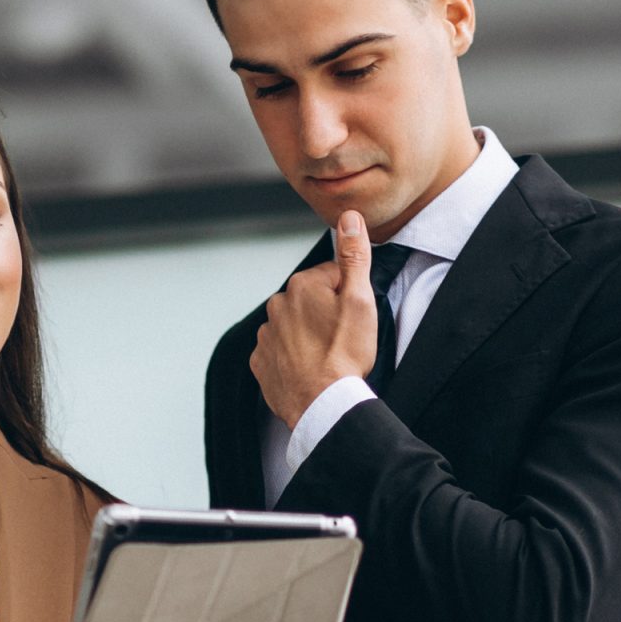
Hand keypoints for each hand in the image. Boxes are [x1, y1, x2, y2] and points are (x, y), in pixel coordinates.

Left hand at [250, 209, 378, 426]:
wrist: (322, 403)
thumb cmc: (344, 353)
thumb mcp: (360, 299)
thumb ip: (354, 256)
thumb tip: (349, 217)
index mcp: (301, 285)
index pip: (332, 278)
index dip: (349, 297)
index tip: (354, 318)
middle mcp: (276, 306)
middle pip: (311, 301)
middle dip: (326, 314)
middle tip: (343, 339)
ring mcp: (265, 336)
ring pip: (294, 327)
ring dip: (309, 336)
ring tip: (327, 357)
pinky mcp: (260, 363)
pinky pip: (280, 352)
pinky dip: (293, 358)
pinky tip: (309, 369)